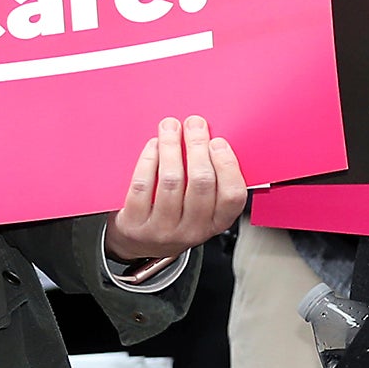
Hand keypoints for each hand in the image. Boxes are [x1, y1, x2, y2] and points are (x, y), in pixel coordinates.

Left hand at [105, 117, 245, 262]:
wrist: (140, 243)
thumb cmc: (176, 215)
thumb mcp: (201, 207)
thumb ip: (211, 180)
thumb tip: (210, 137)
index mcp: (216, 223)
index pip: (232, 196)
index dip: (227, 165)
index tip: (217, 141)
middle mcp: (192, 230)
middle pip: (201, 183)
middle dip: (198, 146)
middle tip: (194, 124)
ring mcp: (163, 230)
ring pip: (171, 181)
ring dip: (172, 147)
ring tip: (170, 127)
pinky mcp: (136, 225)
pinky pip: (143, 186)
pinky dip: (148, 160)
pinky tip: (153, 145)